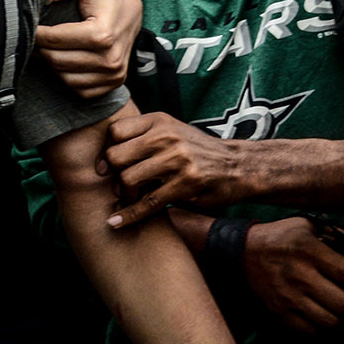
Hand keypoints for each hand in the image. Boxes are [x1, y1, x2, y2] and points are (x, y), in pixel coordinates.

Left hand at [36, 0, 141, 98]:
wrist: (130, 12)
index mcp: (103, 34)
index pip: (55, 40)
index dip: (37, 33)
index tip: (31, 25)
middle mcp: (110, 60)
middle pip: (57, 60)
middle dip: (41, 48)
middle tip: (35, 37)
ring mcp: (112, 76)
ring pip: (64, 77)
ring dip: (52, 63)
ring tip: (49, 47)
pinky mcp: (111, 86)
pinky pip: (77, 89)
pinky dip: (66, 76)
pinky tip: (65, 59)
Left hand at [100, 113, 251, 224]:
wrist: (238, 166)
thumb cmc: (198, 151)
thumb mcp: (172, 132)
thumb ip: (143, 138)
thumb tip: (104, 159)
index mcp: (159, 121)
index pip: (115, 132)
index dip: (107, 150)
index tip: (107, 166)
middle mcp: (166, 137)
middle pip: (117, 156)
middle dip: (112, 175)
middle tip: (118, 185)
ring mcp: (177, 160)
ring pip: (128, 180)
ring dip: (124, 195)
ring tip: (130, 198)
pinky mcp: (185, 184)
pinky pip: (147, 203)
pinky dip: (129, 215)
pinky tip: (116, 222)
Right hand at [242, 217, 343, 334]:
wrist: (240, 252)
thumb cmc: (278, 237)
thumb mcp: (305, 225)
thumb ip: (332, 234)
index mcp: (311, 252)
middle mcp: (301, 276)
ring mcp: (290, 298)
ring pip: (331, 322)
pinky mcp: (280, 312)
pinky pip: (311, 331)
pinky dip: (327, 332)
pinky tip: (333, 325)